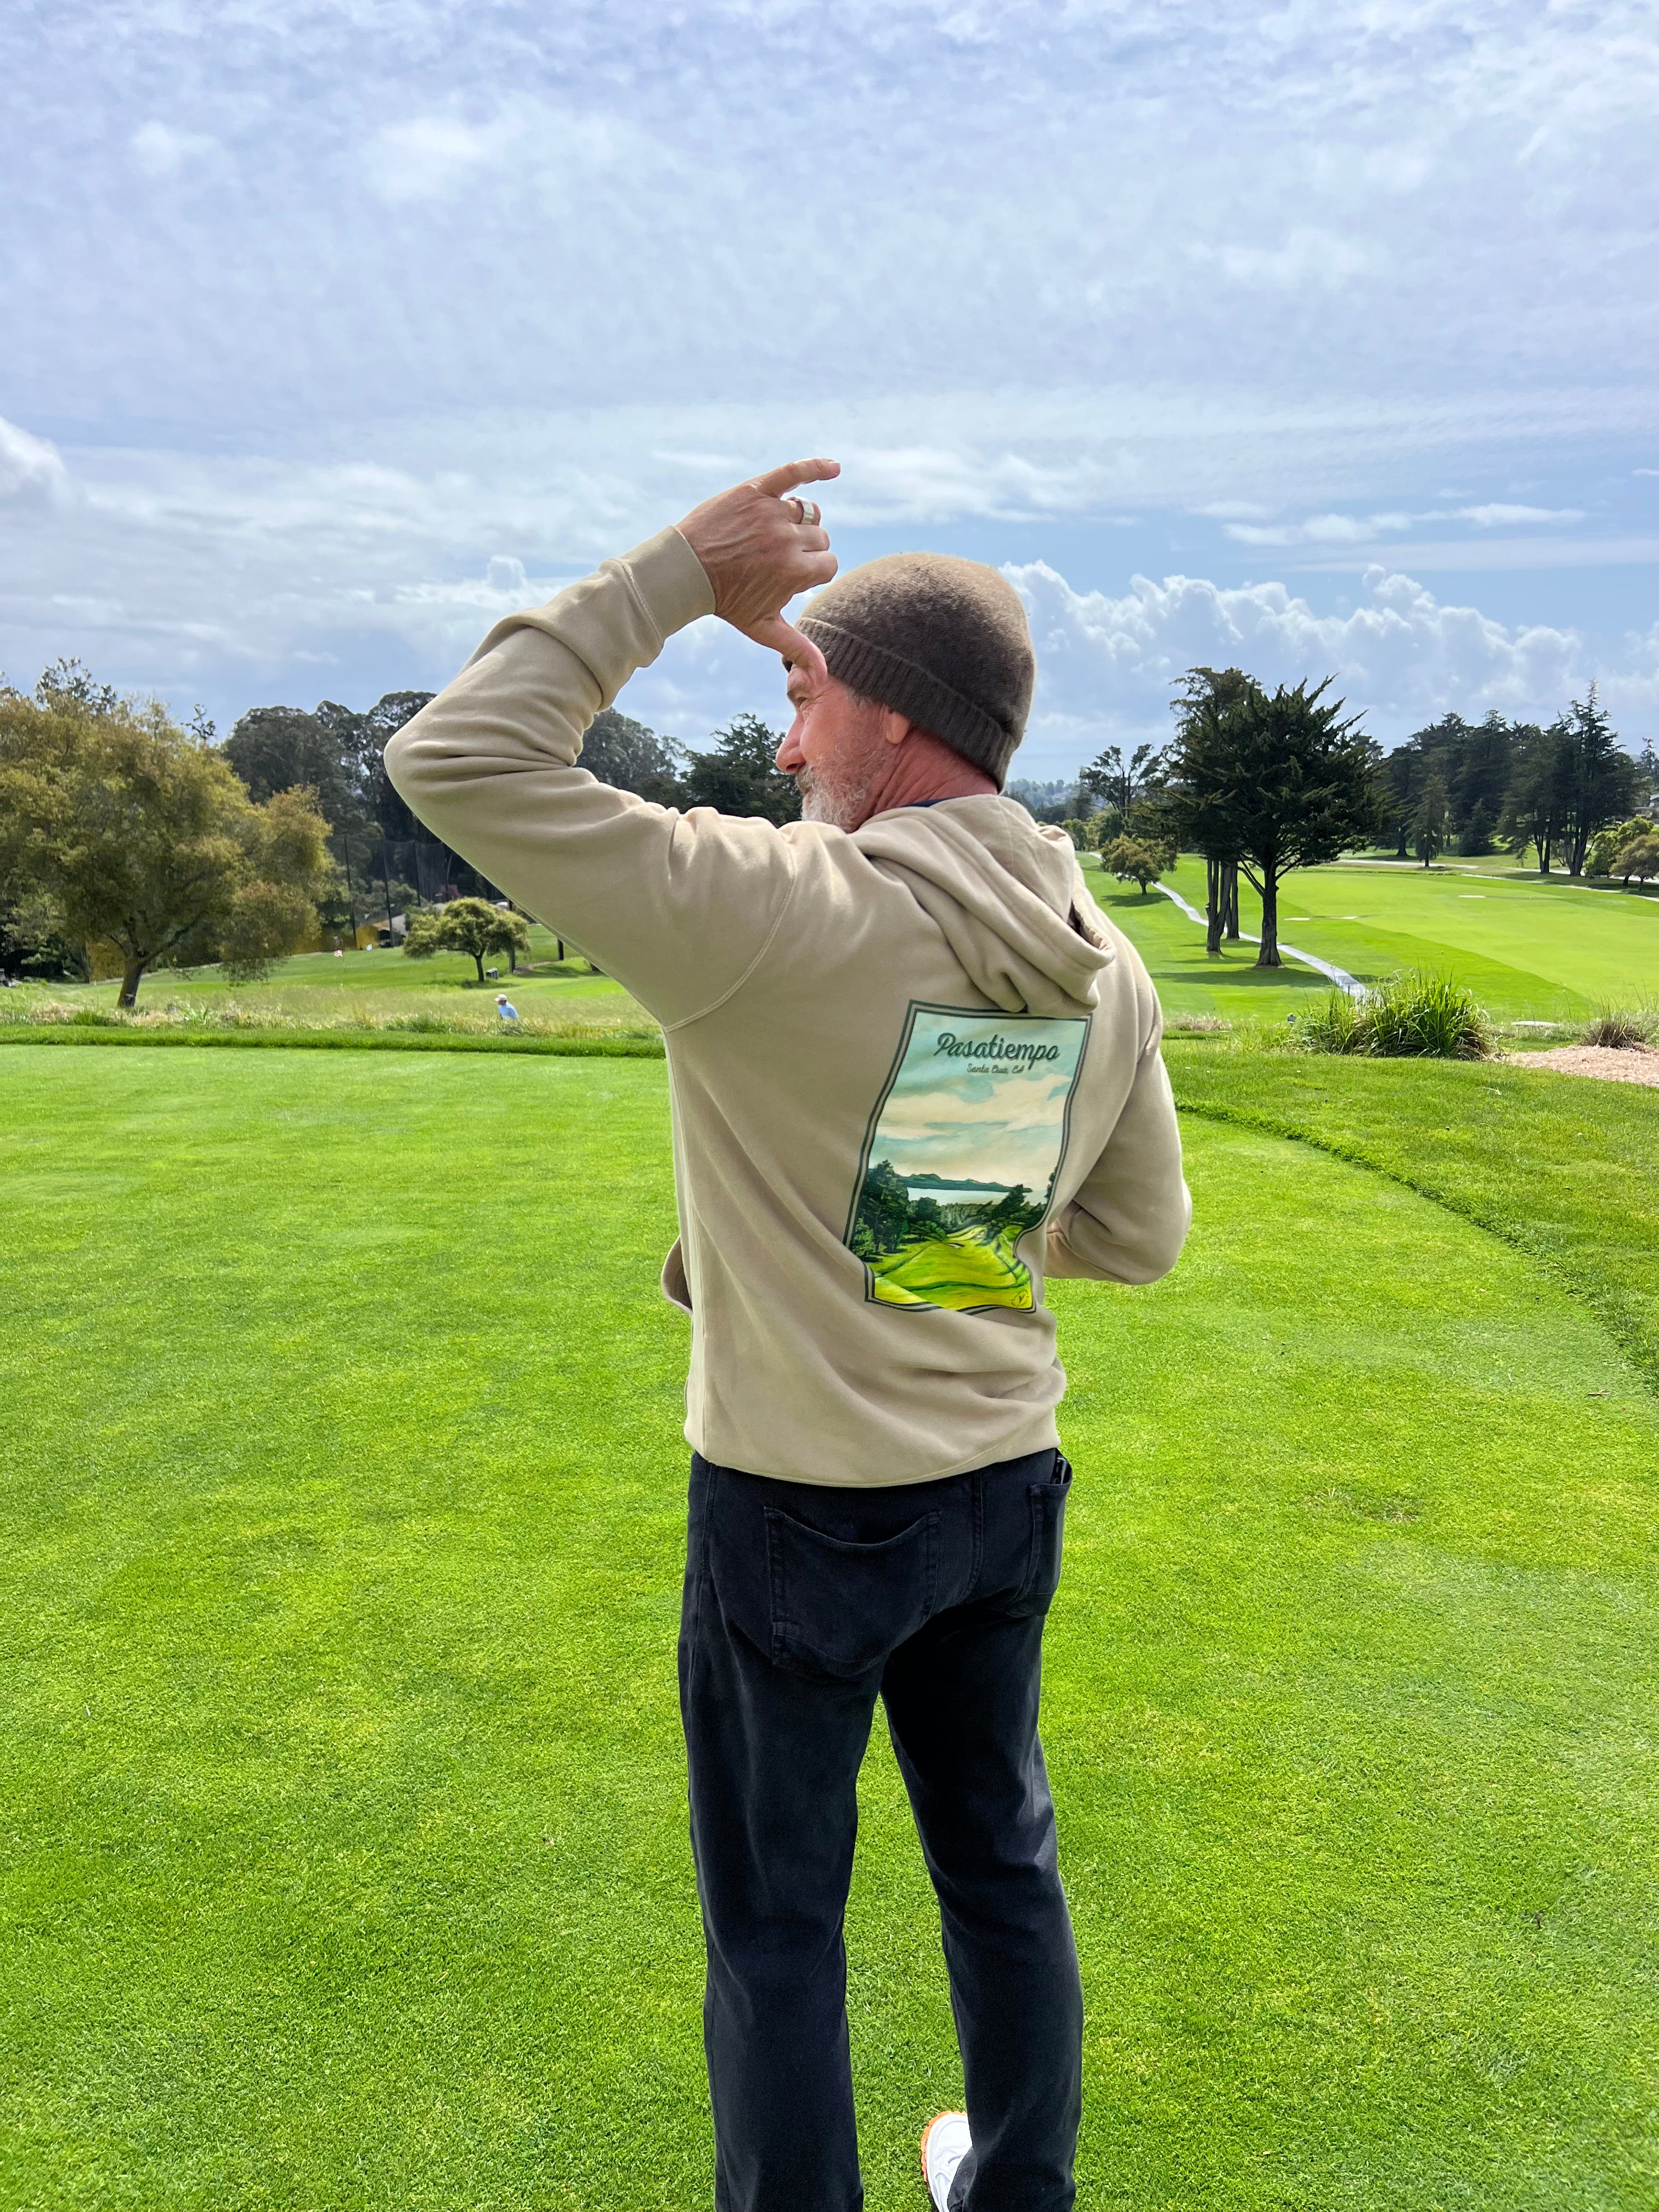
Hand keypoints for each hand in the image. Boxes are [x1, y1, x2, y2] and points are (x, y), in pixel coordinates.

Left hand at [678, 458, 839, 682]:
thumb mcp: (763, 627)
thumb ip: (797, 647)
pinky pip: (793, 472)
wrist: (685, 570)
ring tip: (775, 534)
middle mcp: (787, 539)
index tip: (789, 577)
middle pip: (821, 539)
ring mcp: (772, 512)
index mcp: (795, 572)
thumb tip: (822, 680)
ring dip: (799, 523)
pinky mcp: (756, 490)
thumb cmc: (726, 601)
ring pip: (809, 512)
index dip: (813, 572)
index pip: (828, 565)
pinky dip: (816, 468)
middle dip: (806, 550)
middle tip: (775, 560)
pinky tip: (835, 468)